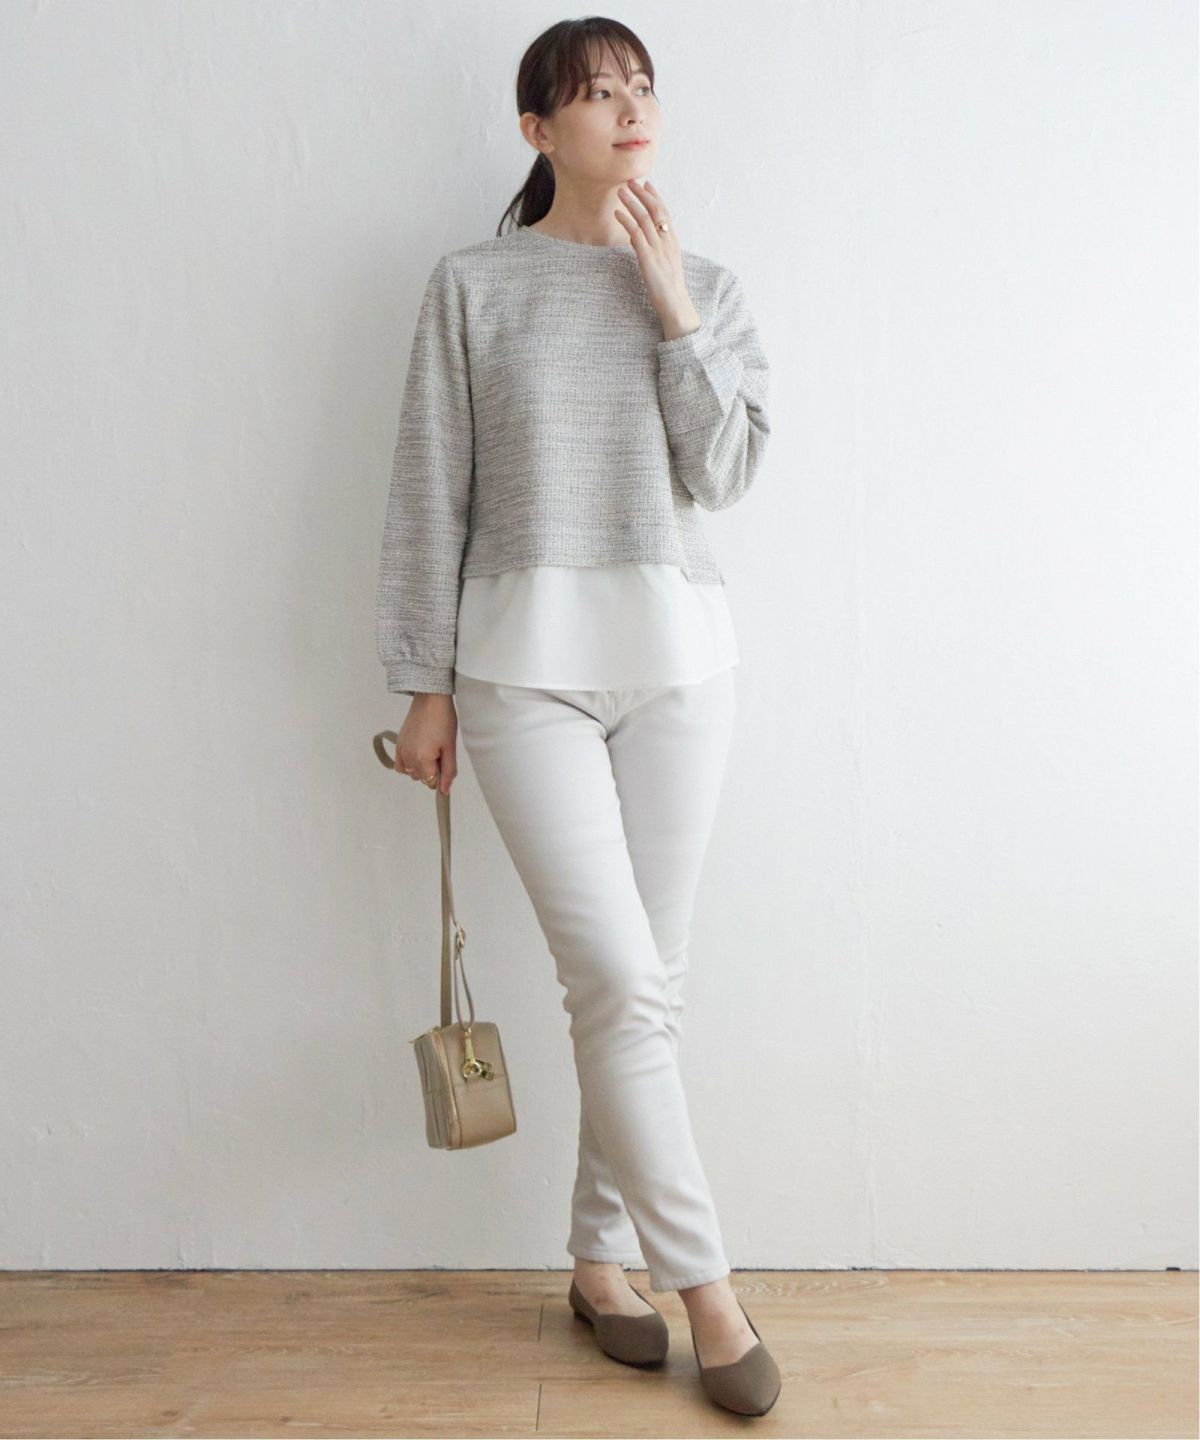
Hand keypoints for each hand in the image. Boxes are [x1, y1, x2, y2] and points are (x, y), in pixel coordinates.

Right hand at [394, 694, 457, 794]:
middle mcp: (408, 757)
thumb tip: (444, 791)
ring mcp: (401, 750)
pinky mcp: (398, 744)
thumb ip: (448, 771)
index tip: (445, 763)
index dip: (441, 777)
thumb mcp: (450, 747)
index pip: (431, 783)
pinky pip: (400, 765)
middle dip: (432, 771)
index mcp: (422, 759)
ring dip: (421, 768)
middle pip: (421, 778)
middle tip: (440, 753)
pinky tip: (418, 755)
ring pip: (411, 773)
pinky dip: (409, 765)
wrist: (430, 699)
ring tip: (430, 751)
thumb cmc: (443, 720)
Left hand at [613, 178, 701, 340]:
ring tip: (620, 191)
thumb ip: (653, 247)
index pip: (665, 213)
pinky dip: (626, 221)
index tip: (647, 184)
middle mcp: (667, 241)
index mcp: (673, 241)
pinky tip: (617, 213)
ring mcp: (658, 249)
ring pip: (644, 219)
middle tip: (631, 181)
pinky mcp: (648, 258)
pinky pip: (636, 235)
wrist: (675, 304)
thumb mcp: (663, 263)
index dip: (655, 197)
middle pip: (655, 210)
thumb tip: (637, 236)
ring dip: (631, 203)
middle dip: (642, 194)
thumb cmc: (668, 287)